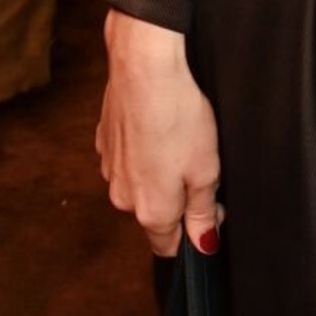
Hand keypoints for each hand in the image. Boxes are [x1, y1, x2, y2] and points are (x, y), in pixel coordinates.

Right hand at [97, 9, 221, 256]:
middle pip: (155, 214)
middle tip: (201, 166)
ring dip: (160, 173)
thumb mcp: (206, 170)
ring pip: (140, 185)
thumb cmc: (179, 117)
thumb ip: (203, 211)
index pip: (169, 246)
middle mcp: (123, 197)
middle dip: (178, 199)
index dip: (193, 233)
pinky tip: (159, 128)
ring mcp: (109, 170)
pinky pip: (129, 159)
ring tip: (179, 141)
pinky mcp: (104, 142)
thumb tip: (204, 242)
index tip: (210, 211)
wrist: (143, 69)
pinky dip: (144, 151)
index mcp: (151, 211)